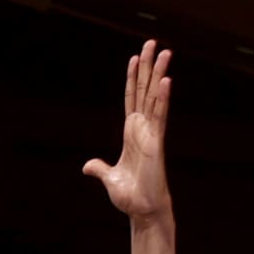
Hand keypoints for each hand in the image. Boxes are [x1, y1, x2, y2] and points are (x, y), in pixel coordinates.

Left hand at [83, 40, 175, 227]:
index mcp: (131, 133)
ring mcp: (151, 133)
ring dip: (159, 74)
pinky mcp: (157, 143)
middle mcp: (143, 128)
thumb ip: (100, 169)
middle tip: (153, 43)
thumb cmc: (130, 196)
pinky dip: (163, 99)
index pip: (131, 98)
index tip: (135, 58)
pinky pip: (160, 116)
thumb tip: (88, 166)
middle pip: (145, 90)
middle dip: (148, 66)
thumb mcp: (109, 178)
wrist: (142, 210)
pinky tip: (166, 81)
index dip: (132, 78)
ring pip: (155, 97)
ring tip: (165, 52)